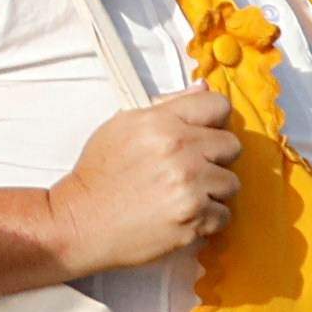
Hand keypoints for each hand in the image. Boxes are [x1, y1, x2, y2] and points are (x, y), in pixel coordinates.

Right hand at [48, 88, 238, 275]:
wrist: (79, 223)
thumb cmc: (97, 176)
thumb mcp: (120, 127)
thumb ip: (165, 107)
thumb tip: (201, 89)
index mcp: (160, 123)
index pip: (217, 105)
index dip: (212, 120)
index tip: (203, 133)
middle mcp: (179, 151)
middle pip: (232, 146)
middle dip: (214, 158)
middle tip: (190, 170)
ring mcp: (189, 187)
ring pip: (231, 183)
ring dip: (212, 191)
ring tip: (183, 196)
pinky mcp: (193, 219)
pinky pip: (223, 215)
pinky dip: (206, 220)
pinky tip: (181, 216)